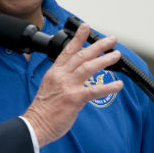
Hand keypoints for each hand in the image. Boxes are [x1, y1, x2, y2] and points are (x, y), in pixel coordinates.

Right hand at [24, 23, 122, 146]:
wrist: (34, 125)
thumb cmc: (42, 111)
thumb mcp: (48, 88)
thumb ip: (62, 81)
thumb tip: (75, 81)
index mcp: (54, 73)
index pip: (67, 51)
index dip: (78, 38)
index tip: (85, 27)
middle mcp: (61, 76)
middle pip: (81, 55)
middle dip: (98, 46)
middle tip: (111, 40)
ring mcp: (68, 86)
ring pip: (89, 67)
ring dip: (105, 60)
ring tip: (116, 56)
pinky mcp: (74, 98)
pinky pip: (95, 90)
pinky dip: (108, 87)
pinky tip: (118, 85)